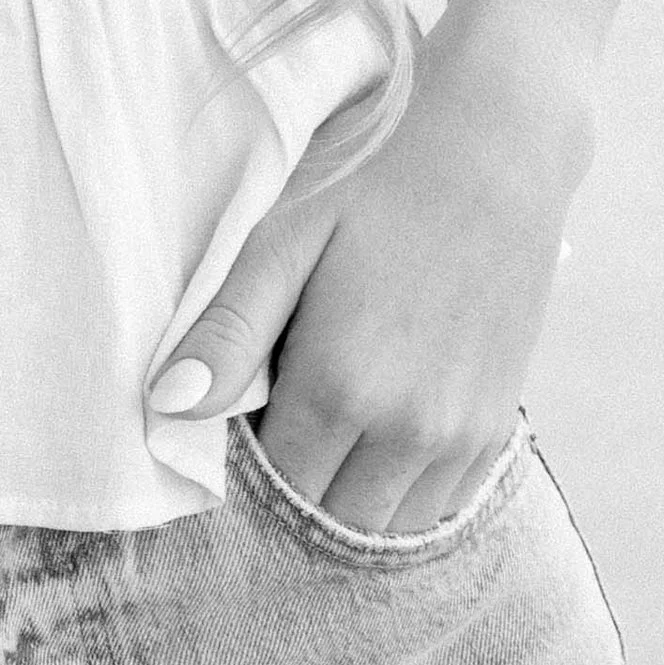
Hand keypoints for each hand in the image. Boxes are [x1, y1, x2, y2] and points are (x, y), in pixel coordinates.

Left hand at [145, 0, 595, 535]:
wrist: (500, 142)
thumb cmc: (377, 174)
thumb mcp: (286, 234)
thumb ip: (228, 328)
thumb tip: (163, 406)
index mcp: (344, 384)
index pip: (274, 482)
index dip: (246, 455)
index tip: (242, 405)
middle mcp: (410, 430)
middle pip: (328, 516)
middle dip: (295, 480)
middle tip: (281, 408)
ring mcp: (463, 434)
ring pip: (387, 523)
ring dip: (350, 492)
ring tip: (332, 414)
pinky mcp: (499, 422)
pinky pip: (442, 503)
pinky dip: (404, 486)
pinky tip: (383, 421)